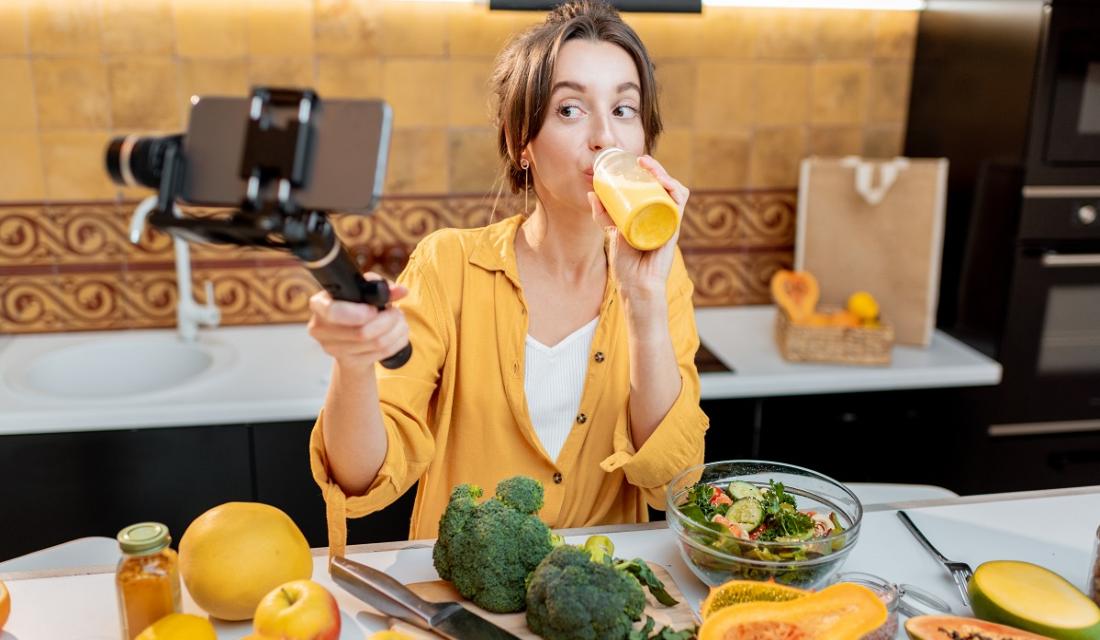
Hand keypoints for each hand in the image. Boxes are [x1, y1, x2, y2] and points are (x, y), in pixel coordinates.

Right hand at [307, 273, 408, 373]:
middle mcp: (320, 328)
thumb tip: (400, 291)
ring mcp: (332, 348)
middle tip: (396, 313)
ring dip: (396, 331)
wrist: (351, 337)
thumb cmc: (357, 307)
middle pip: (360, 332)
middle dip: (387, 321)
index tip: (374, 310)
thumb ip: (382, 287)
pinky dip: (396, 342)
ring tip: (400, 321)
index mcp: (319, 304)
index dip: (358, 313)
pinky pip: (381, 353)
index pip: (333, 311)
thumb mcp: (365, 291)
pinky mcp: (348, 362)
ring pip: (375, 343)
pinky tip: (398, 334)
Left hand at [588, 155, 687, 300]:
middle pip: (665, 185)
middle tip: (641, 160)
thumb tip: (591, 193)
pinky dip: (674, 189)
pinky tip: (664, 182)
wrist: (636, 285)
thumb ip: (603, 215)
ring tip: (650, 167)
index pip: (655, 188)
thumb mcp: (612, 232)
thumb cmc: (627, 264)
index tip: (636, 161)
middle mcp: (662, 216)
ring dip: (665, 174)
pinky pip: (679, 203)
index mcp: (651, 215)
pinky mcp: (673, 228)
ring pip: (674, 190)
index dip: (649, 172)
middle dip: (656, 168)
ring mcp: (669, 221)